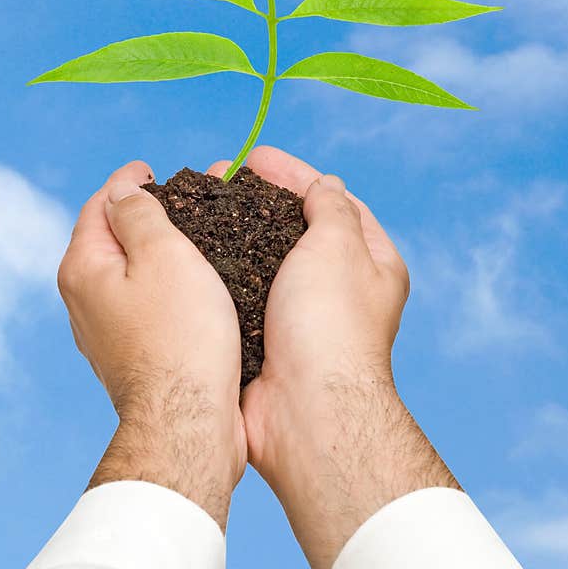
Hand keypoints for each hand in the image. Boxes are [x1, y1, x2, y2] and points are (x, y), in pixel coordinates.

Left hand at [58, 160, 246, 528]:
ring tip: (189, 238)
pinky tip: (188, 288)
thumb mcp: (164, 254)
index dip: (127, 181)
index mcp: (83, 267)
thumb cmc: (182, 336)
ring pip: (127, 274)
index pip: (99, 204)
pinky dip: (160, 285)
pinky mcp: (129, 355)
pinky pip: (141, 305)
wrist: (187, 421)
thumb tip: (122, 192)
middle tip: (179, 199)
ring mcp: (103, 332)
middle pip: (109, 239)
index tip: (151, 169)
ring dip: (153, 252)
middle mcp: (83, 300)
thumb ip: (139, 213)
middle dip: (140, 214)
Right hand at [209, 147, 458, 568]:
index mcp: (372, 263)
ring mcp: (302, 316)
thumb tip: (326, 186)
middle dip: (257, 200)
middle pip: (295, 229)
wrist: (305, 411)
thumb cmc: (330, 326)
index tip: (254, 157)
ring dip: (234, 232)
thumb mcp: (338, 246)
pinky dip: (221, 271)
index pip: (333, 201)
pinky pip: (242, 293)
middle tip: (217, 179)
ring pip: (263, 260)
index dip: (294, 174)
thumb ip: (330, 208)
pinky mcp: (267, 338)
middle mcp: (339, 290)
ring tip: (198, 210)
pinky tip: (195, 255)